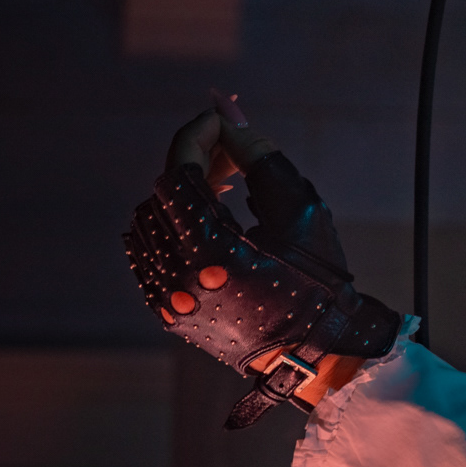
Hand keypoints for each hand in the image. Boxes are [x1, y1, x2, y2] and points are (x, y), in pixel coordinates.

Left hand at [125, 94, 398, 427]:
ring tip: (223, 186)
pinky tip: (204, 221)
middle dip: (195, 161)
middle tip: (232, 152)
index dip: (198, 135)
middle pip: (163, 192)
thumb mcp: (301, 210)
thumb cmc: (318, 279)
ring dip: (181, 194)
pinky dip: (170, 227)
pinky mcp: (166, 311)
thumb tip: (229, 115)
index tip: (220, 117)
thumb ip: (261, 158)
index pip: (182, 172)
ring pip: (149, 220)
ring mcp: (168, 298)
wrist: (315, 351)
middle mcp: (180, 278)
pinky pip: (147, 252)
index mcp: (215, 253)